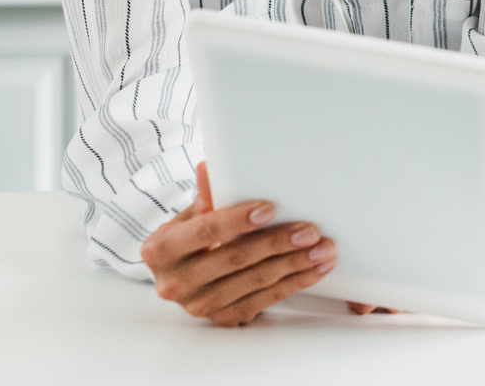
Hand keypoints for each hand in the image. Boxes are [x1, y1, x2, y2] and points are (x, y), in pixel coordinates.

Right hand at [141, 162, 337, 326]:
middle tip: (310, 231)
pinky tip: (316, 269)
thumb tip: (209, 166)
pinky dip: (294, 283)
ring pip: (254, 282)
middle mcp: (175, 283)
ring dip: (294, 264)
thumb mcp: (191, 214)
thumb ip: (205, 195)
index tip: (271, 208)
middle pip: (234, 258)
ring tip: (323, 248)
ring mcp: (199, 306)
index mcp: (161, 250)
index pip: (205, 232)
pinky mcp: (223, 318)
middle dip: (276, 243)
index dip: (237, 220)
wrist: (183, 273)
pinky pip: (264, 301)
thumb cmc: (191, 235)